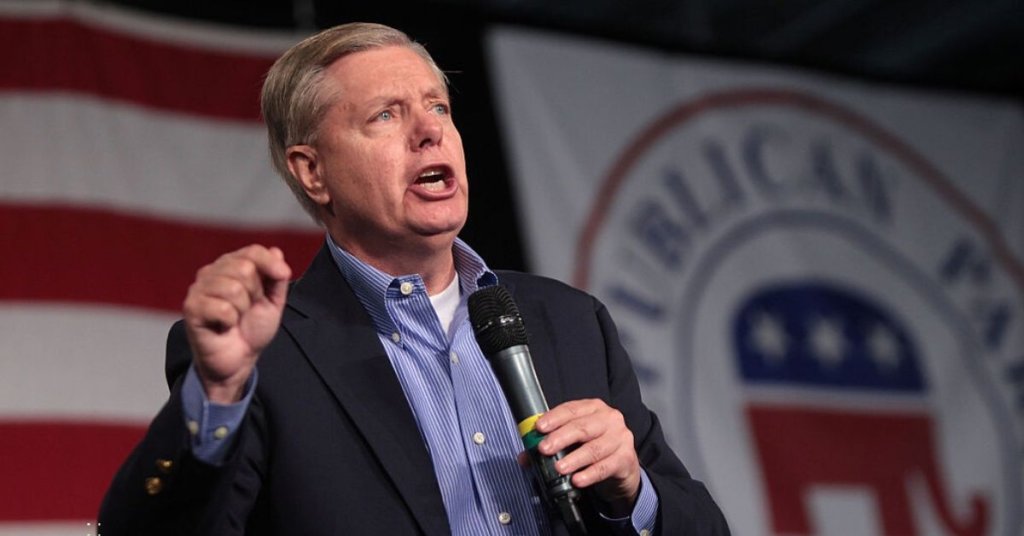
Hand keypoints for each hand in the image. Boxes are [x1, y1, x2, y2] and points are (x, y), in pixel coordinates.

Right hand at [182, 245, 290, 402]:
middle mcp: (211, 273)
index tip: (283, 275)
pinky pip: (222, 308)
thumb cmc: (251, 329)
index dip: (270, 262)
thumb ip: (276, 278)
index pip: (252, 251)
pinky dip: (230, 321)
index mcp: (230, 267)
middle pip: (244, 268)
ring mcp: (198, 289)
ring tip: (236, 318)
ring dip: (243, 309)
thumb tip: (277, 252)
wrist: (238, 360)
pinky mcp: (191, 308)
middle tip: (248, 308)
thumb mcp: (273, 302)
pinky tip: (224, 326)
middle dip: (255, 293)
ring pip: (233, 288)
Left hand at [535, 399, 640, 516]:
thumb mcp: (574, 441)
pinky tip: (577, 480)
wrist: (622, 466)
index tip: (539, 427)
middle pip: (583, 427)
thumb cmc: (594, 446)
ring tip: (559, 468)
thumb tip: (525, 456)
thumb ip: (551, 444)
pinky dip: (589, 474)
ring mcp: (620, 438)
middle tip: (544, 449)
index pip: (572, 409)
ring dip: (574, 459)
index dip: (554, 418)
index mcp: (594, 408)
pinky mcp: (626, 458)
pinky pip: (605, 467)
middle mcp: (609, 419)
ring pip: (594, 449)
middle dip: (561, 438)